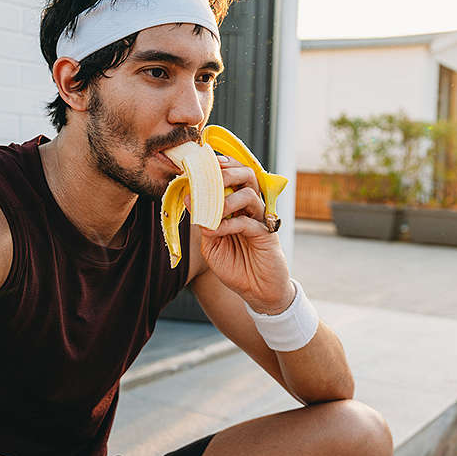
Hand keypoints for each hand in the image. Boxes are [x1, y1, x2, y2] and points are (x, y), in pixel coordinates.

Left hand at [195, 155, 292, 313]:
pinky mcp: (267, 235)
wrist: (258, 291)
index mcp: (238, 205)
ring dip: (225, 200)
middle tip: (209, 180)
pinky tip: (214, 231)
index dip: (221, 166)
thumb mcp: (211, 244)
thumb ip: (203, 223)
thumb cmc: (236, 266)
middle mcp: (251, 208)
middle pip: (247, 175)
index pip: (234, 176)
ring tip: (210, 213)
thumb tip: (189, 199)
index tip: (203, 164)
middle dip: (227, 172)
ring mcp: (261, 220)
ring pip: (249, 194)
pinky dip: (228, 224)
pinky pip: (248, 222)